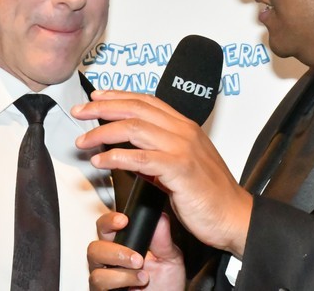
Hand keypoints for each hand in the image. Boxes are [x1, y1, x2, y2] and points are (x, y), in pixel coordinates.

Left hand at [74, 90, 252, 256]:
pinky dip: (116, 157)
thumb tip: (128, 152)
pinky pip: (140, 158)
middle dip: (102, 107)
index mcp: (185, 127)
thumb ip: (157, 155)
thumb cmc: (210, 195)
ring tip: (84, 140)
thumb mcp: (181, 167)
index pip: (146, 101)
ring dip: (103, 132)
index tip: (96, 97)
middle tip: (79, 112)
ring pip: (135, 128)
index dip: (118, 96)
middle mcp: (184, 132)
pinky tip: (100, 162)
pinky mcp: (180, 170)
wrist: (234, 216)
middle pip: (136, 108)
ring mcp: (183, 148)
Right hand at [88, 211, 184, 289]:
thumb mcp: (170, 258)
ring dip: (121, 269)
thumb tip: (160, 217)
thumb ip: (163, 238)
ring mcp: (104, 276)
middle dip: (116, 250)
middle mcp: (109, 260)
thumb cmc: (166, 283)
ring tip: (142, 274)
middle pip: (95, 246)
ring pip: (95, 265)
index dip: (110, 220)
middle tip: (138, 258)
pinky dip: (120, 280)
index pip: (106, 226)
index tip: (123, 221)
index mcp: (123, 244)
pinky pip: (99, 282)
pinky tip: (137, 283)